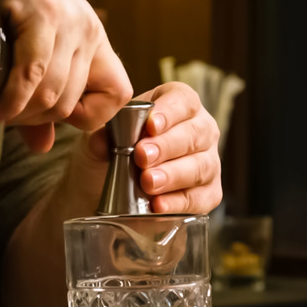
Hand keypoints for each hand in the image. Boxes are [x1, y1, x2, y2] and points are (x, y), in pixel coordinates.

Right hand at [0, 0, 131, 152]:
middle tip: (6, 118)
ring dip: (19, 114)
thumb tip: (41, 147)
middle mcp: (88, 31)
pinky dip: (11, 101)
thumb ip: (40, 103)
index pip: (117, 95)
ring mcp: (68, 20)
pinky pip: (32, 74)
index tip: (51, 119)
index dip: (88, 117)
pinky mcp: (41, 13)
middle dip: (34, 120)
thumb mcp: (31, 58)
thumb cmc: (5, 13)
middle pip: (72, 101)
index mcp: (94, 42)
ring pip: (52, 94)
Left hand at [84, 82, 222, 213]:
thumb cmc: (110, 155)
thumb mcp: (99, 142)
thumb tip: (101, 139)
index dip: (170, 112)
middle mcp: (199, 130)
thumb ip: (101, 137)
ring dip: (173, 175)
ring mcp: (207, 162)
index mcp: (176, 105)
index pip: (183, 101)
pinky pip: (199, 198)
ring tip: (147, 182)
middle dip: (168, 146)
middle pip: (196, 133)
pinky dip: (178, 202)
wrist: (104, 192)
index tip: (151, 125)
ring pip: (201, 166)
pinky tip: (158, 205)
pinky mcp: (207, 194)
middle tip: (142, 157)